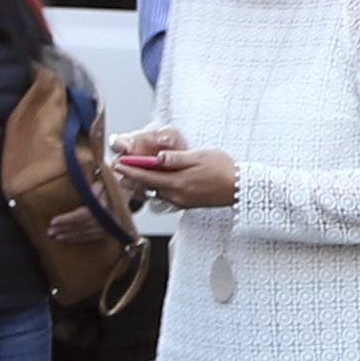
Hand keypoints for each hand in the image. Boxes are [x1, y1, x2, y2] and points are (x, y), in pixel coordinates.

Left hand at [112, 134, 238, 210]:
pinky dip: (155, 188)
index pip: (147, 176)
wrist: (241, 188)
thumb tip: (158, 157)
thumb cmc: (224, 169)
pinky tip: (153, 182)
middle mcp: (177, 195)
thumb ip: (177, 158)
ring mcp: (182, 201)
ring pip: (155, 192)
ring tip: (131, 174)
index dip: (131, 169)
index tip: (118, 164)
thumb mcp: (200, 157)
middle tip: (119, 169)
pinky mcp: (187, 203)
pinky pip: (165, 196)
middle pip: (147, 186)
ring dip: (143, 183)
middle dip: (132, 177)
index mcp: (179, 183)